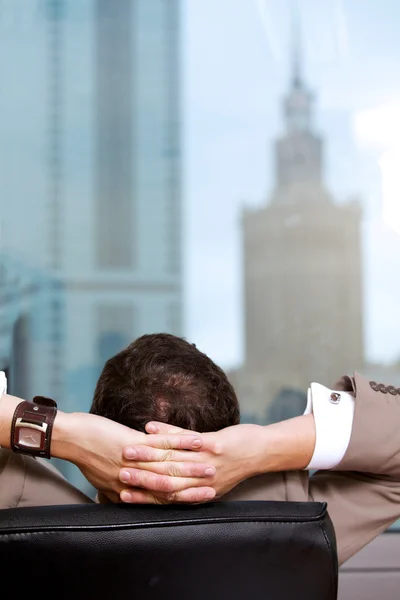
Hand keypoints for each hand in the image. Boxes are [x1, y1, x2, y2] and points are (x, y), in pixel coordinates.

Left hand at [52, 411, 216, 502]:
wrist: (71, 439)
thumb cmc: (85, 456)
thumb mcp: (100, 478)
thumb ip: (114, 489)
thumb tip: (121, 495)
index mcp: (125, 489)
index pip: (159, 498)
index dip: (182, 499)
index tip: (201, 498)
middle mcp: (133, 480)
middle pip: (169, 485)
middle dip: (193, 486)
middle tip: (214, 486)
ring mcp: (134, 462)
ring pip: (169, 467)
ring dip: (193, 466)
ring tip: (212, 466)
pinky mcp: (132, 444)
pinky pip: (162, 445)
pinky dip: (181, 442)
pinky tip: (198, 440)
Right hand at [118, 422, 266, 503]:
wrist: (261, 452)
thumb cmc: (234, 465)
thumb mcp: (210, 481)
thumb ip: (188, 485)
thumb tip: (165, 486)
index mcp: (198, 492)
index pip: (165, 497)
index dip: (142, 496)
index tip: (120, 492)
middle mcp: (201, 481)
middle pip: (164, 480)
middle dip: (139, 476)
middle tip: (116, 472)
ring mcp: (208, 463)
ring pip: (171, 459)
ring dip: (146, 453)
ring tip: (125, 448)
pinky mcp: (215, 445)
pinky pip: (186, 439)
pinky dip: (167, 433)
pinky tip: (149, 427)